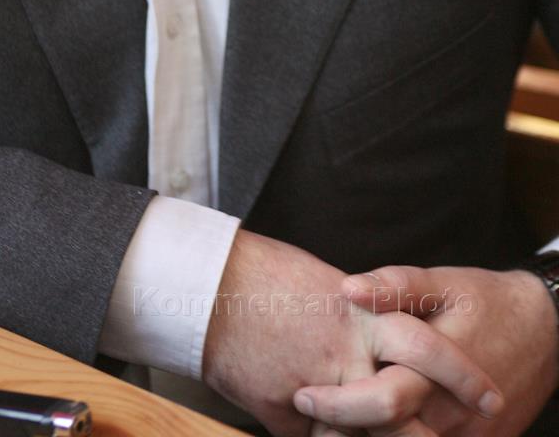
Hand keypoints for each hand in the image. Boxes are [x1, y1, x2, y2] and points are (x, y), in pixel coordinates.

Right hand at [201, 232, 502, 436]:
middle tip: (472, 420)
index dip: (462, 376)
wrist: (209, 288)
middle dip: (437, 429)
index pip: (428, 351)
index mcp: (360, 316)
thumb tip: (374, 348)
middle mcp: (345, 354)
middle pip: (404, 402)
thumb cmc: (266, 276)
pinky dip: (329, 434)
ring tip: (397, 433)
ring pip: (369, 433)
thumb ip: (356, 322)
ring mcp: (316, 388)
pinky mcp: (286, 412)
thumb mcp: (325, 288)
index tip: (487, 396)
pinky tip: (329, 427)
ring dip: (382, 436)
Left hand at [293, 263, 558, 434]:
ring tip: (335, 423)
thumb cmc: (485, 300)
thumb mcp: (440, 282)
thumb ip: (393, 286)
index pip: (377, 402)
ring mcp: (465, 436)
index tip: (302, 396)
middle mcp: (447, 413)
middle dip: (341, 432)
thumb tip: (347, 288)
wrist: (546, 332)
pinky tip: (375, 426)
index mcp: (432, 370)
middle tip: (310, 415)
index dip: (334, 404)